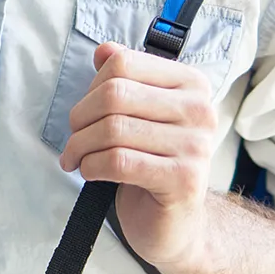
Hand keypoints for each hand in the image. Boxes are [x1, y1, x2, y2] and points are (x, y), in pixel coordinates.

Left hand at [58, 42, 217, 268]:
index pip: (124, 63)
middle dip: (80, 117)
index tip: (85, 112)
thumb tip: (103, 50)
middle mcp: (200, 110)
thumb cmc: (150, 162)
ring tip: (76, 158)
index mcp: (190, 83)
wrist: (174, 224)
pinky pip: (119, 161)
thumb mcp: (137, 115)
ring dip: (81, 146)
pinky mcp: (185, 179)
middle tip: (74, 138)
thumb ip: (124, 79)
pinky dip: (91, 166)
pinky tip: (90, 172)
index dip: (91, 87)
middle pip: (114, 94)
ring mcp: (197, 145)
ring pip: (113, 129)